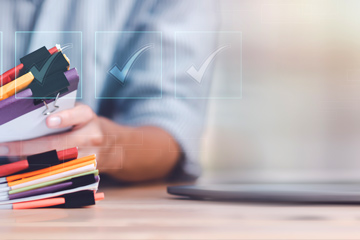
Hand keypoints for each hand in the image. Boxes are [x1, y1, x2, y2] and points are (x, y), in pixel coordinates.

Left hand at [0, 103, 120, 170]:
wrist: (115, 145)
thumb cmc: (89, 126)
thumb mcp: (81, 115)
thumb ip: (62, 114)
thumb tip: (30, 121)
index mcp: (89, 118)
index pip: (79, 115)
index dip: (65, 118)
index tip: (48, 121)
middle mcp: (93, 136)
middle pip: (61, 144)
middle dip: (30, 147)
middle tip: (7, 147)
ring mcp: (92, 156)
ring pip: (59, 162)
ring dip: (32, 162)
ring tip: (11, 159)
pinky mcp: (88, 170)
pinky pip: (63, 172)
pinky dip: (43, 171)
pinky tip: (28, 169)